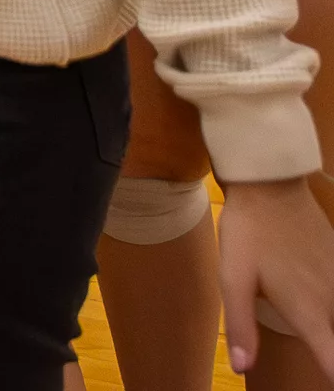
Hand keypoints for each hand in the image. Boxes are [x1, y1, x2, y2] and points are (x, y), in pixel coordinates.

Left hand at [220, 176, 333, 377]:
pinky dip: (330, 302)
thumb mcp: (233, 279)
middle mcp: (333, 301)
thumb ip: (241, 326)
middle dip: (331, 351)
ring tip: (320, 336)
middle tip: (320, 354)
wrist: (271, 185)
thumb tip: (242, 367)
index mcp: (309, 313)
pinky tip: (316, 294)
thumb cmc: (249, 234)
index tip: (327, 379)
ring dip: (329, 326)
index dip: (332, 376)